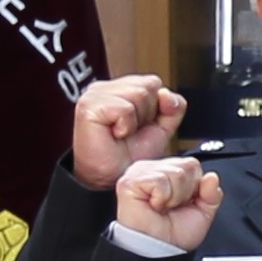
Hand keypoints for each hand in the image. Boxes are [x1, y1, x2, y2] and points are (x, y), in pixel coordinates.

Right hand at [69, 75, 182, 191]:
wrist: (115, 177)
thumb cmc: (132, 155)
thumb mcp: (162, 129)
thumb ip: (172, 108)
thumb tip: (167, 93)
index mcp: (123, 88)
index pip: (154, 83)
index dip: (157, 107)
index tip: (144, 126)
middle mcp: (108, 87)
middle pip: (149, 85)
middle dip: (149, 113)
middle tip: (132, 131)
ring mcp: (95, 93)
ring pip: (139, 94)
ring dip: (138, 121)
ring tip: (123, 133)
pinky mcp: (89, 105)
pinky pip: (125, 108)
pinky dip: (126, 126)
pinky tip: (116, 134)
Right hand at [112, 155, 221, 250]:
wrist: (160, 249)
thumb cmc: (174, 233)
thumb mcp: (203, 212)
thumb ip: (212, 193)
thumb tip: (212, 177)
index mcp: (167, 172)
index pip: (192, 165)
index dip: (195, 187)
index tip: (185, 203)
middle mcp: (152, 169)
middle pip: (187, 166)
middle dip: (187, 192)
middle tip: (172, 206)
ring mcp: (139, 172)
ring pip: (176, 173)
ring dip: (175, 197)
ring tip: (163, 207)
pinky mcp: (130, 181)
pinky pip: (160, 181)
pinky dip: (163, 198)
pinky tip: (154, 206)